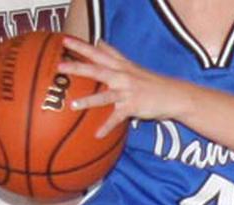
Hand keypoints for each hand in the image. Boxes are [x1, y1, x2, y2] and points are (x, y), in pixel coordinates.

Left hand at [59, 37, 181, 137]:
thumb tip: (98, 41)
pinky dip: (107, 127)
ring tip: (73, 105)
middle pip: (97, 70)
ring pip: (105, 96)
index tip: (65, 40)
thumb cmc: (149, 81)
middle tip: (60, 66)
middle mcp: (122, 76)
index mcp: (120, 65)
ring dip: (89, 100)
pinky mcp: (133, 106)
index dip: (81, 46)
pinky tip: (97, 135)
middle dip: (78, 67)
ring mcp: (128, 92)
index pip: (98, 53)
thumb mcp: (131, 65)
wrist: (173, 95)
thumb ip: (113, 54)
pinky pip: (117, 118)